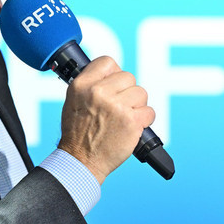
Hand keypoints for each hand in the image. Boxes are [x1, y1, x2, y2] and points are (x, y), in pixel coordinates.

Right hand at [57, 56, 155, 184]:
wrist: (81, 160)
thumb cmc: (77, 133)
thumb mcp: (74, 101)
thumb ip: (91, 84)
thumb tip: (111, 74)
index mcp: (82, 85)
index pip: (107, 62)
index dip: (114, 73)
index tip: (114, 83)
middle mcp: (98, 92)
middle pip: (128, 77)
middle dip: (127, 91)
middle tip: (119, 106)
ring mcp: (116, 106)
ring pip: (141, 93)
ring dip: (137, 106)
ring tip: (124, 118)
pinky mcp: (131, 121)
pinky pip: (149, 112)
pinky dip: (144, 120)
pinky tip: (132, 127)